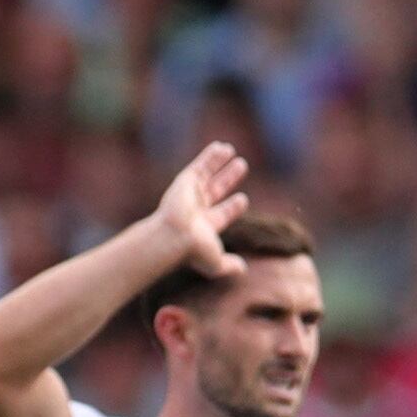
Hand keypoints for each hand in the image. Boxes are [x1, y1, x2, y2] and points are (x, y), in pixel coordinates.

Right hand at [156, 141, 251, 277]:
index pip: (222, 214)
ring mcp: (191, 194)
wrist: (173, 236)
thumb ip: (229, 265)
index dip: (233, 208)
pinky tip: (222, 147)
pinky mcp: (185, 181)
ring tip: (231, 151)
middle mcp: (197, 209)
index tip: (243, 199)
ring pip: (208, 175)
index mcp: (205, 226)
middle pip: (217, 190)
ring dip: (219, 164)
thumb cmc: (194, 251)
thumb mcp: (215, 263)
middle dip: (228, 179)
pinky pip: (200, 165)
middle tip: (241, 167)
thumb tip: (243, 269)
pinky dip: (210, 156)